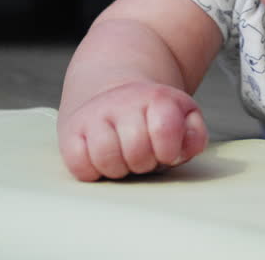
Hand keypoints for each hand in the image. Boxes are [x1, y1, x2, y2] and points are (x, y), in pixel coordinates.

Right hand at [57, 81, 207, 180]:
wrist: (114, 93)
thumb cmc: (153, 119)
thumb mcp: (183, 119)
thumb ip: (194, 135)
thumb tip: (182, 150)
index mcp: (156, 98)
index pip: (165, 131)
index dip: (168, 151)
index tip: (166, 151)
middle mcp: (123, 102)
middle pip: (136, 151)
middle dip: (144, 162)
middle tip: (143, 154)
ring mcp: (94, 115)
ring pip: (106, 158)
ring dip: (119, 168)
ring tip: (123, 158)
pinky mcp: (70, 132)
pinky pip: (79, 165)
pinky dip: (92, 171)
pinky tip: (102, 160)